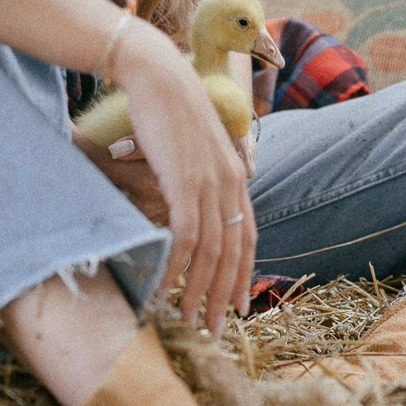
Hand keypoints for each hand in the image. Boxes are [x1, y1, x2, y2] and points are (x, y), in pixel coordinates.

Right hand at [105, 24, 255, 333]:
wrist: (157, 76)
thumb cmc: (168, 111)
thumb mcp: (193, 151)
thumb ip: (199, 180)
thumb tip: (189, 212)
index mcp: (237, 175)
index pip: (248, 236)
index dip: (244, 274)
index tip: (237, 306)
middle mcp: (231, 182)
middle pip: (234, 253)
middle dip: (222, 295)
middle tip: (211, 329)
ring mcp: (210, 183)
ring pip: (212, 252)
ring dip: (197, 291)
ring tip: (185, 320)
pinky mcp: (185, 182)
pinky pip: (185, 237)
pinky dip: (176, 268)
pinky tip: (164, 289)